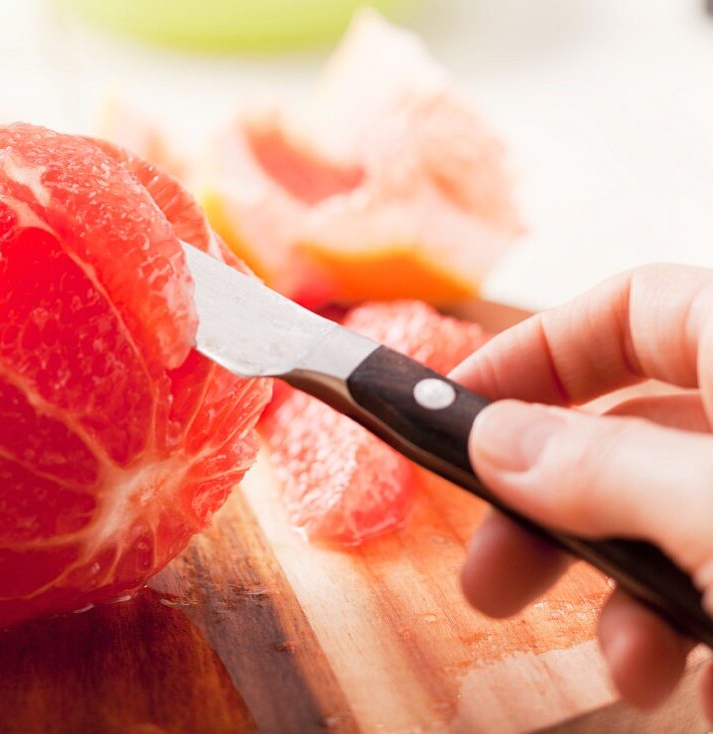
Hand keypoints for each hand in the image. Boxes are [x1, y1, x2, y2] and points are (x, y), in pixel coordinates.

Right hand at [450, 264, 712, 718]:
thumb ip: (602, 470)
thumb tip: (493, 438)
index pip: (633, 306)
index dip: (537, 352)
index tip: (455, 414)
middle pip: (631, 433)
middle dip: (552, 512)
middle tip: (490, 578)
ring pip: (670, 524)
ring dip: (624, 601)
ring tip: (630, 671)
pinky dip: (696, 636)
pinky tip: (706, 690)